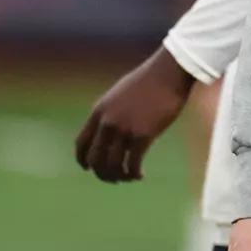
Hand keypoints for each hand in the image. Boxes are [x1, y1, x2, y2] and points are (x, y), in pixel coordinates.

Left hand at [74, 46, 195, 181]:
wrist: (169, 72)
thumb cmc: (150, 80)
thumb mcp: (119, 94)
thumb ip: (111, 112)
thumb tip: (111, 130)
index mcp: (98, 111)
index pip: (81, 144)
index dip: (83, 160)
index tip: (89, 169)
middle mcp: (107, 123)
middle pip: (95, 159)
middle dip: (102, 173)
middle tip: (113, 178)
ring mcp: (124, 130)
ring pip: (112, 165)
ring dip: (119, 176)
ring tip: (129, 177)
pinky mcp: (143, 136)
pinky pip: (132, 163)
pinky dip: (134, 173)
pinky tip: (140, 175)